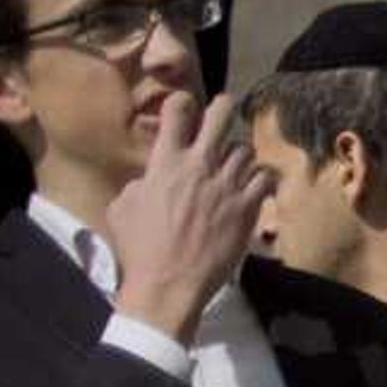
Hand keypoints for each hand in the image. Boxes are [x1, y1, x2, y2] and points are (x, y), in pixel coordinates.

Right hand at [105, 95, 272, 339]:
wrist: (168, 283)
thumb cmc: (139, 248)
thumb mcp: (122, 208)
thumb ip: (138, 185)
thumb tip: (148, 181)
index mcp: (165, 162)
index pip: (176, 113)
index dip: (182, 103)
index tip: (185, 106)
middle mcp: (199, 167)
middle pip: (219, 118)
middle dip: (223, 107)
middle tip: (224, 108)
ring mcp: (226, 187)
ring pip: (244, 150)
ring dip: (239, 154)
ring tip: (235, 164)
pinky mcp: (247, 210)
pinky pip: (264, 180)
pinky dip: (262, 179)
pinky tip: (257, 186)